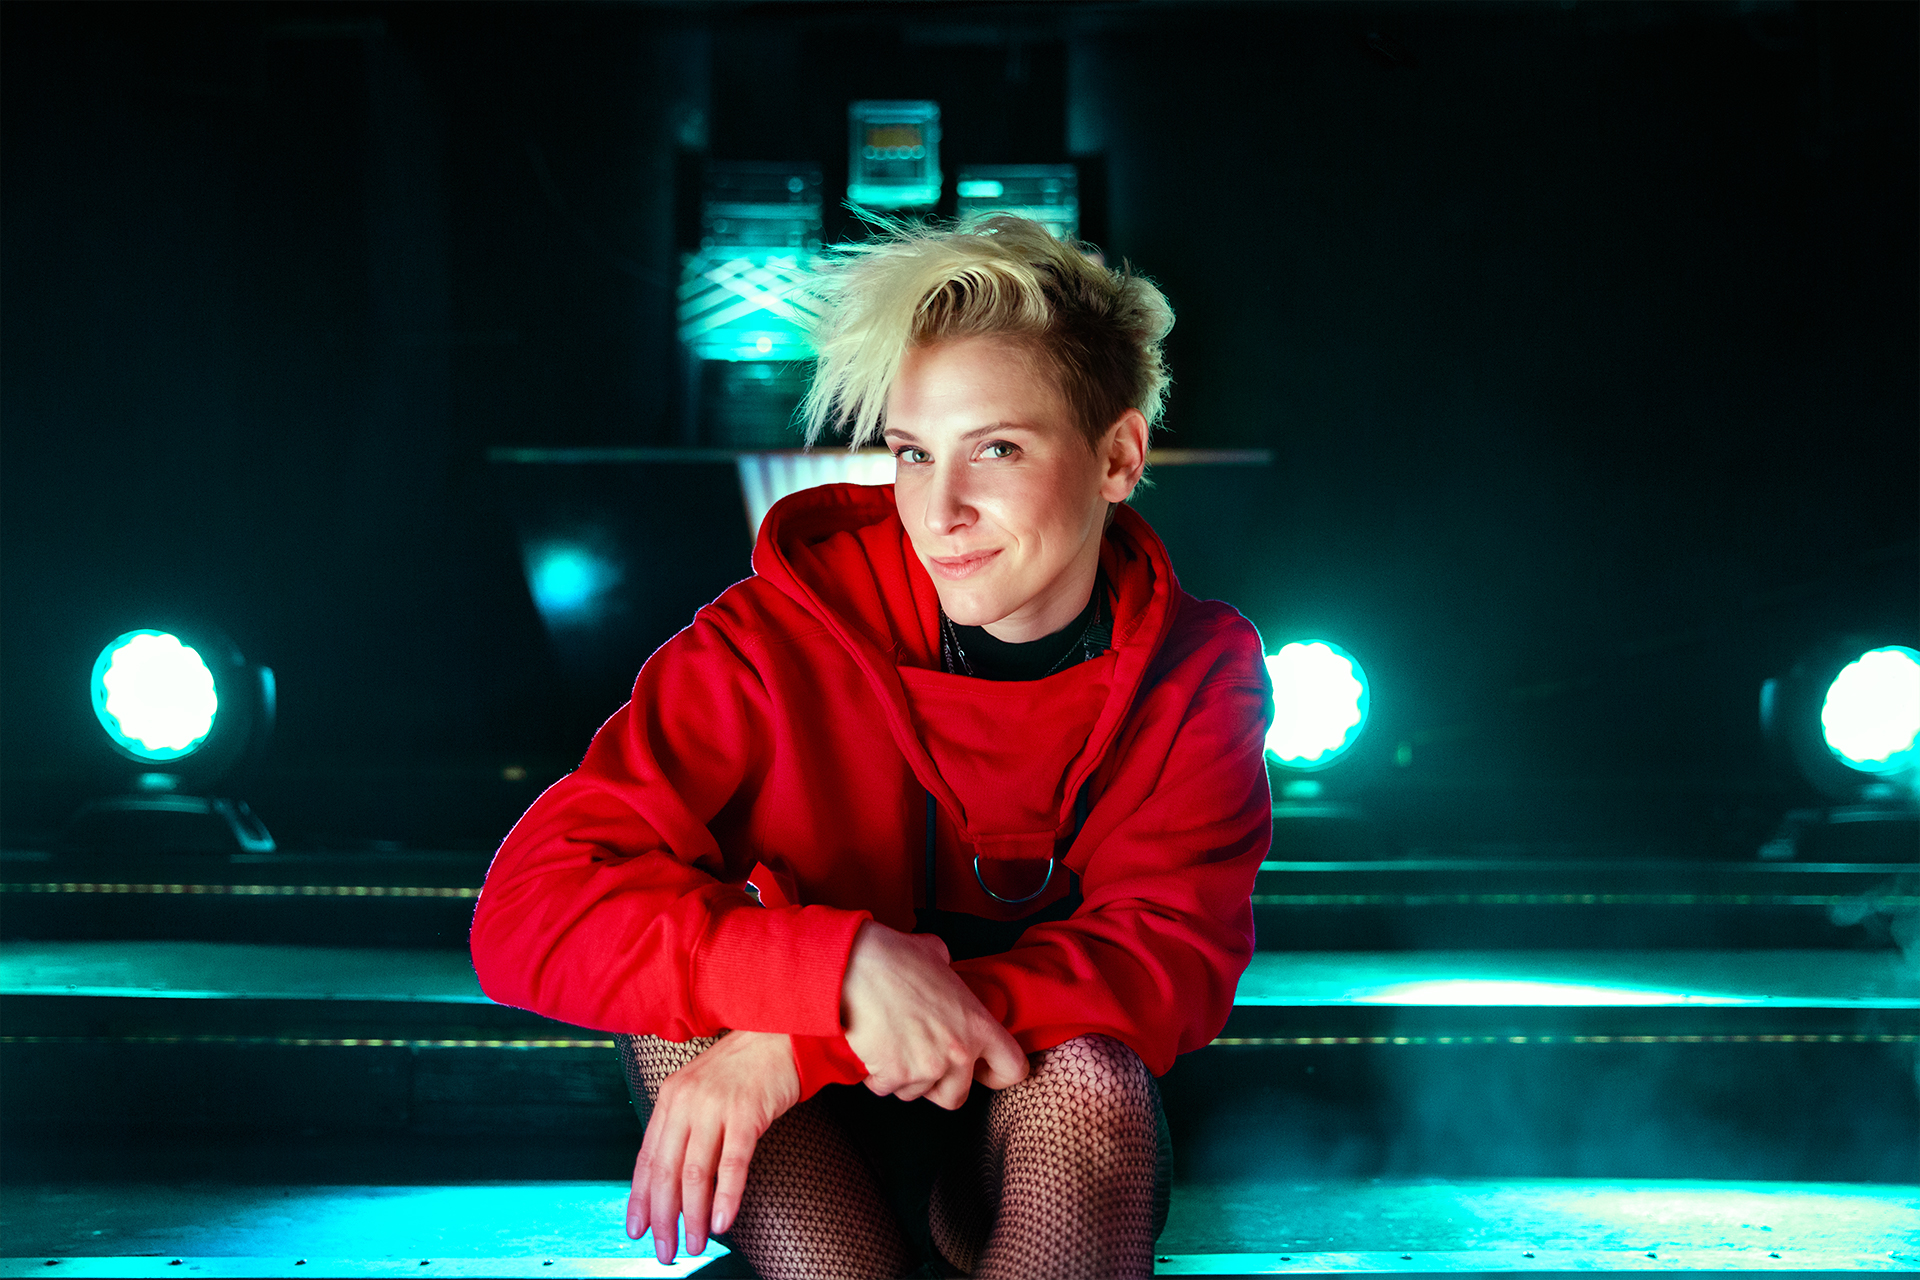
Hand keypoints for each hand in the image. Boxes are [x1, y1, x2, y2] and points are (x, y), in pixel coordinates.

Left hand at [626, 1030, 799, 1262]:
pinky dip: (726, 1196)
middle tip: (665, 1250)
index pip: (646, 1157)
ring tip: (695, 1243)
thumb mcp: (702, 1090)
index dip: (639, 1198)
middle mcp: (686, 1101)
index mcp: (670, 1097)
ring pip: (695, 1172)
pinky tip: (722, 1221)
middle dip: (663, 1217)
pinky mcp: (746, 1112)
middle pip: (665, 1170)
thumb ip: (686, 1125)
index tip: (637, 1230)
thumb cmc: (744, 1067)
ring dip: (693, 1215)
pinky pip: (732, 1162)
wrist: (780, 1033)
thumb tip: (676, 1179)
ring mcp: (715, 1106)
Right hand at [840, 921, 1028, 1108]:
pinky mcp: (895, 1075)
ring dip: (903, 1078)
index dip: (995, 1074)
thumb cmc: (895, 956)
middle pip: (957, 1097)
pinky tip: (871, 1049)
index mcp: (978, 1024)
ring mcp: (927, 1067)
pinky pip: (885, 1089)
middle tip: (921, 1062)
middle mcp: (959, 1052)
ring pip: (916, 1094)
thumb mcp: (937, 956)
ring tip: (891, 1045)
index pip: (1012, 1068)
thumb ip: (949, 973)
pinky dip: (876, 1075)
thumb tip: (942, 967)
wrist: (856, 965)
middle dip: (938, 1086)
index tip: (980, 1071)